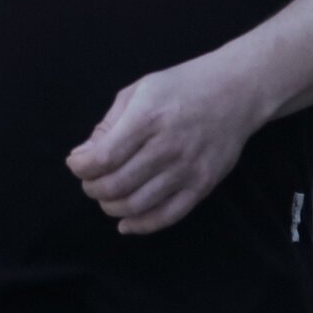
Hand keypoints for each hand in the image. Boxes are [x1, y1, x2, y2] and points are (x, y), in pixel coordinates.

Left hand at [67, 58, 260, 236]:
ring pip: (138, 205)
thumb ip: (108, 125)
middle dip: (92, 188)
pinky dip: (141, 225)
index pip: (102, 159)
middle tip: (90, 182)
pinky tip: (125, 223)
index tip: (76, 163)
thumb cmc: (181, 87)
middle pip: (116, 186)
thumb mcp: (137, 92)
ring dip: (111, 207)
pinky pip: (169, 216)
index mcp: (146, 120)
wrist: (237, 91)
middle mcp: (167, 148)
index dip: (80, 168)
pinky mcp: (204, 185)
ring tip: (106, 196)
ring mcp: (188, 169)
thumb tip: (82, 156)